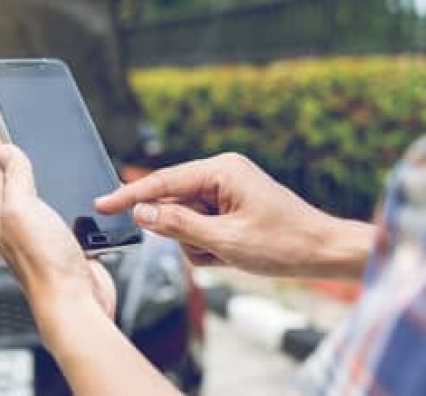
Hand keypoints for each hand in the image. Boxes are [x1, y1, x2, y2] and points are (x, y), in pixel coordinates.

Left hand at [0, 139, 115, 341]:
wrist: (76, 304)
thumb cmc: (47, 264)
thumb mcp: (23, 210)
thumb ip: (15, 178)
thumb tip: (7, 150)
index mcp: (2, 216)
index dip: (2, 143)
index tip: (5, 120)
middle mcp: (19, 225)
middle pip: (18, 182)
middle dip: (23, 157)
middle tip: (27, 133)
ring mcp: (42, 235)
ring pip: (43, 197)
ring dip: (47, 177)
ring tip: (49, 157)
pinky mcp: (66, 244)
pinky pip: (64, 213)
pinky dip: (69, 198)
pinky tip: (76, 192)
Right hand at [96, 153, 373, 278]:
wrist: (325, 253)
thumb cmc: (284, 243)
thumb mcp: (226, 240)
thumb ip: (178, 226)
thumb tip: (142, 213)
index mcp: (221, 170)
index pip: (162, 183)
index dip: (129, 196)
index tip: (101, 205)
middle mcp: (220, 174)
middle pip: (173, 204)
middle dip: (184, 233)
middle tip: (211, 248)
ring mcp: (225, 191)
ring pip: (184, 221)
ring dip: (199, 245)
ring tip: (230, 254)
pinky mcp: (229, 208)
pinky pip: (200, 229)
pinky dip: (209, 247)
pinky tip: (233, 254)